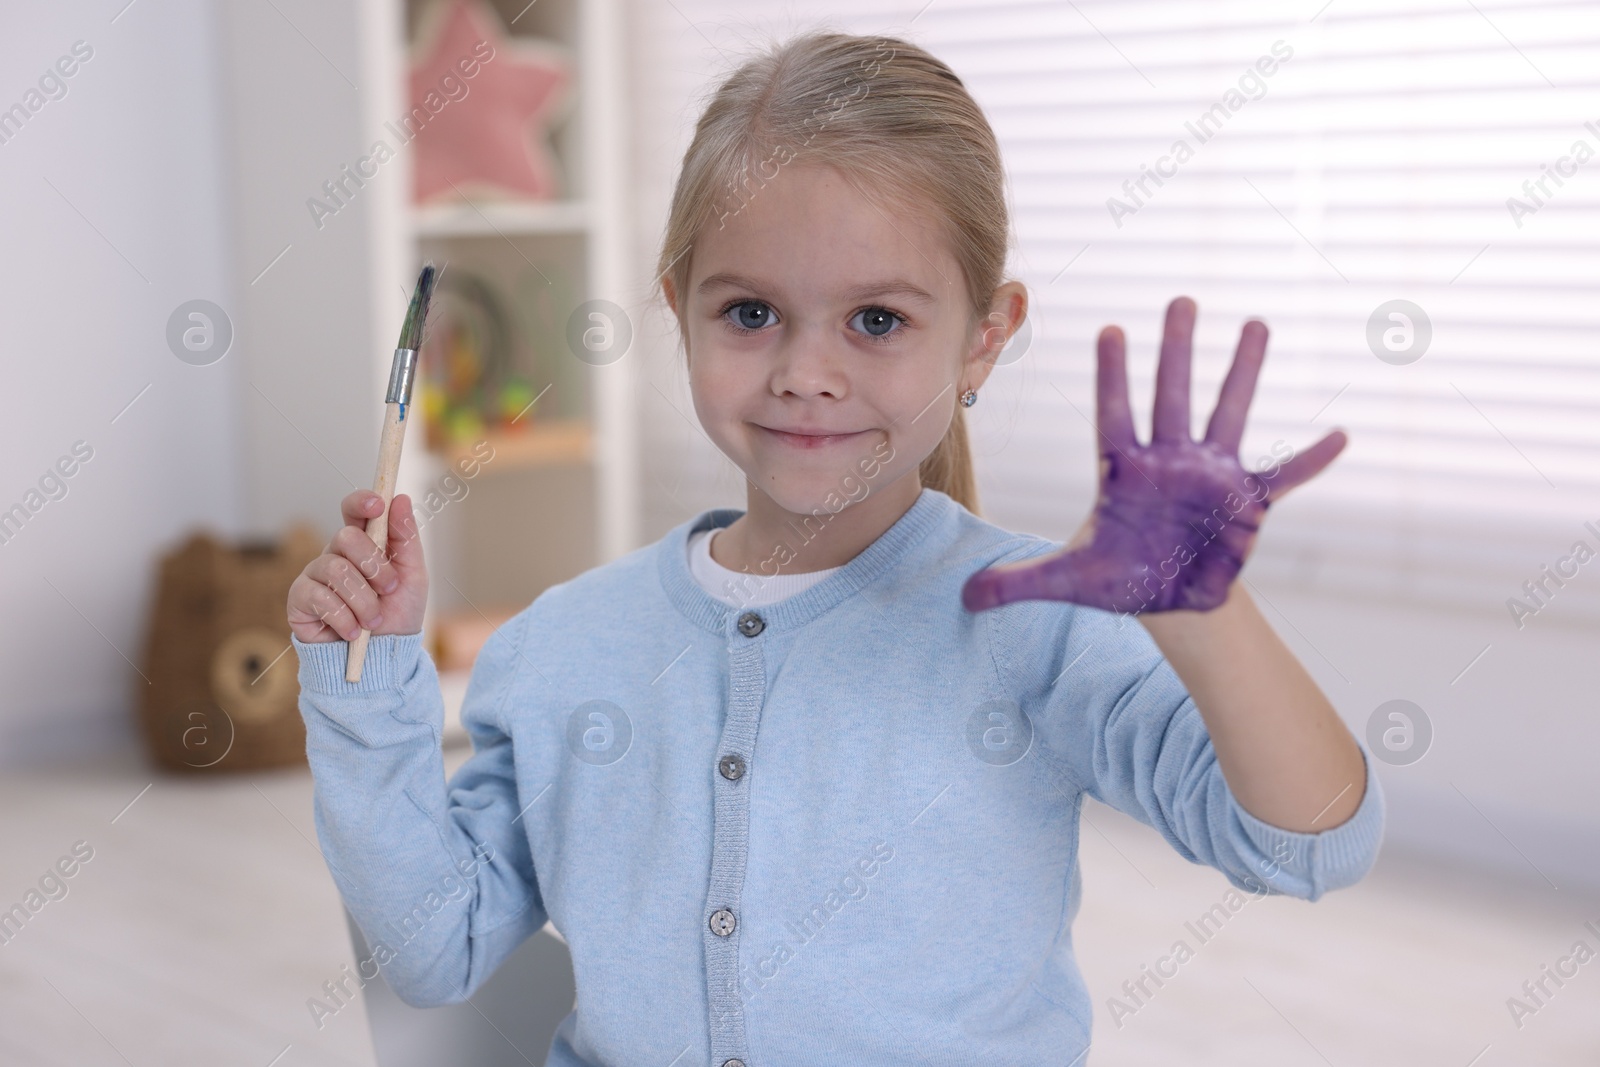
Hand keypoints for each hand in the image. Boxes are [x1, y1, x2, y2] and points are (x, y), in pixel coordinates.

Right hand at [287, 491, 428, 641]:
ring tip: (373, 620)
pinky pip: (319, 596)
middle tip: (389, 588)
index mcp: (364, 543)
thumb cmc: (397, 615)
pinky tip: (352, 632)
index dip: (362, 501)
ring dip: (363, 600)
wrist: (381, 658)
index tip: (378, 504)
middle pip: (346, 536)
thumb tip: (401, 499)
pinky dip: (344, 617)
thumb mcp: (413, 577)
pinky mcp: (300, 600)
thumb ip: (406, 539)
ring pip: (335, 569)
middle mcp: (336, 554)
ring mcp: (315, 575)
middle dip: (374, 565)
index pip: (354, 510)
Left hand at [962, 297, 1345, 613]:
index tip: (1110, 331)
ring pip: (1227, 413)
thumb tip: (962, 599)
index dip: (1112, 376)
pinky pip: (1284, 475)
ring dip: (1241, 373)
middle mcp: (1168, 459)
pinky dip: (1310, 460)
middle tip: (1181, 299)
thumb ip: (1017, 584)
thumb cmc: (1119, 578)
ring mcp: (1210, 474)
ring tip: (1256, 324)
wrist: (1170, 599)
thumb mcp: (1067, 582)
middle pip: (1170, 395)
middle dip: (1176, 350)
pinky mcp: (1246, 500)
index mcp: (1122, 470)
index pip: (1113, 414)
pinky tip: (1339, 436)